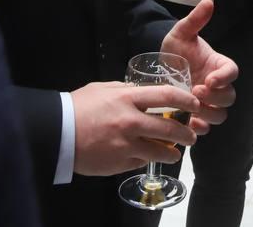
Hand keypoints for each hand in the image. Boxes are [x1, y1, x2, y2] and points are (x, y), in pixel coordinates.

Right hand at [70, 81, 199, 175]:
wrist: (57, 133)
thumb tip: (142, 90)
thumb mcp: (102, 89)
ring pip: (161, 152)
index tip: (195, 104)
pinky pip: (142, 162)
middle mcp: (131, 122)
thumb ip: (125, 89)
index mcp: (127, 98)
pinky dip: (147, 160)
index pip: (167, 96)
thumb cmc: (78, 107)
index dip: (186, 100)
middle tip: (191, 136)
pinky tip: (147, 157)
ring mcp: (126, 145)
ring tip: (175, 153)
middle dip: (186, 134)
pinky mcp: (120, 163)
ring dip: (172, 153)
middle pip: (170, 129)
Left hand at [160, 0, 237, 133]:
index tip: (210, 79)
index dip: (225, 78)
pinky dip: (200, 127)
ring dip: (209, 113)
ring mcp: (208, 102)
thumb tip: (207, 2)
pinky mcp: (198, 115)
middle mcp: (217, 85)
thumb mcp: (181, 33)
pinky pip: (206, 127)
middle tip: (195, 91)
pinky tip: (187, 122)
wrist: (160, 66)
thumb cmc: (176, 49)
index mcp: (219, 65)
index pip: (232, 72)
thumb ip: (195, 20)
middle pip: (229, 97)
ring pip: (220, 114)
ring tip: (190, 107)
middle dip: (215, 97)